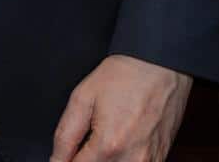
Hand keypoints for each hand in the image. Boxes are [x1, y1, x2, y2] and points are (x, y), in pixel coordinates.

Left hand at [49, 55, 191, 161]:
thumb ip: (65, 135)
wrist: (160, 66)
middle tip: (84, 143)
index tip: (64, 154)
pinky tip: (119, 144)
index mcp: (109, 145)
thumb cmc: (122, 78)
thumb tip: (56, 159)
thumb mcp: (82, 99)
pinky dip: (123, 160)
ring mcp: (151, 161)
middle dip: (86, 160)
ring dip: (105, 161)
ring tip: (103, 140)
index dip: (65, 161)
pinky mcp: (161, 158)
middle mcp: (133, 159)